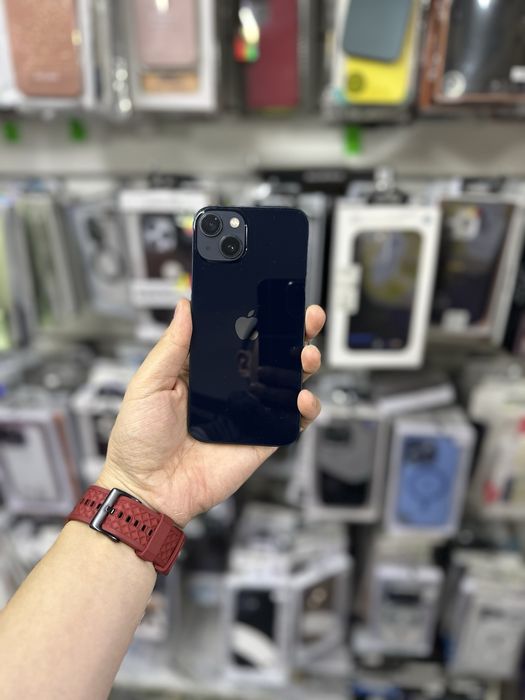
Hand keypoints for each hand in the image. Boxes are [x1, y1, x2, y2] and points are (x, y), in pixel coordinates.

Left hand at [98, 299, 324, 526]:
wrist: (147, 490)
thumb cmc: (138, 440)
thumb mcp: (147, 385)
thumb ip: (170, 347)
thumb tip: (185, 308)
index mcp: (204, 369)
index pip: (238, 335)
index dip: (258, 317)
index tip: (274, 298)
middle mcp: (230, 387)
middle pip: (270, 353)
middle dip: (293, 332)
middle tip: (306, 317)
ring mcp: (249, 412)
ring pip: (286, 382)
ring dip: (304, 364)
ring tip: (307, 355)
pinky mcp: (261, 439)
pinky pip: (291, 421)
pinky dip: (305, 408)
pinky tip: (301, 397)